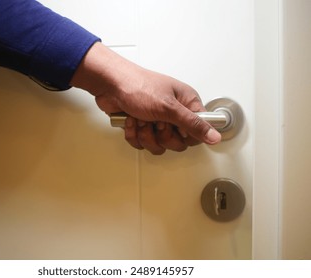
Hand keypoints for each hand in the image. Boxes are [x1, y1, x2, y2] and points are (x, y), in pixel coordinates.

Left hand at [71, 42, 220, 153]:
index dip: (186, 135)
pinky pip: (142, 143)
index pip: (198, 131)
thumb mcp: (169, 107)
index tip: (176, 128)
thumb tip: (214, 136)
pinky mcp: (141, 127)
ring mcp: (156, 121)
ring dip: (145, 135)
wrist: (109, 85)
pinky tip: (131, 121)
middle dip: (162, 136)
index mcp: (186, 103)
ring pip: (158, 145)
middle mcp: (173, 113)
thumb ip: (193, 124)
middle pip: (177, 143)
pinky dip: (134, 134)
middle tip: (156, 122)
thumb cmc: (138, 86)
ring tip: (140, 120)